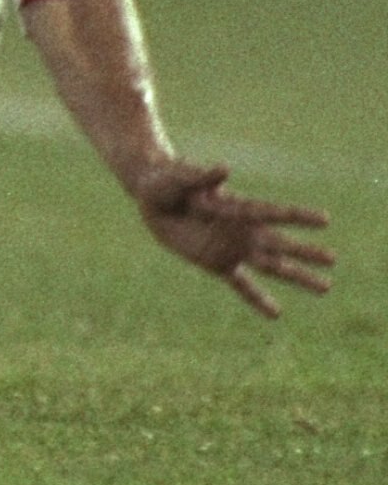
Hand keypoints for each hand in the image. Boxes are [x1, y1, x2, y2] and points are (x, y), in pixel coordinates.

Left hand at [131, 158, 334, 317]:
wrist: (151, 197)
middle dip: (306, 252)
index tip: (325, 219)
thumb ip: (203, 177)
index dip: (298, 216)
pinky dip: (258, 299)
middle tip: (334, 259)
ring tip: (326, 287)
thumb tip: (225, 169)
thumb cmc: (168, 181)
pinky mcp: (216, 263)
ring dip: (297, 276)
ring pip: (271, 266)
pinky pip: (241, 285)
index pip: (273, 213)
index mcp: (237, 206)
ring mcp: (232, 248)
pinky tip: (277, 314)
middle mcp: (241, 230)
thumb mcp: (181, 177)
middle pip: (280, 243)